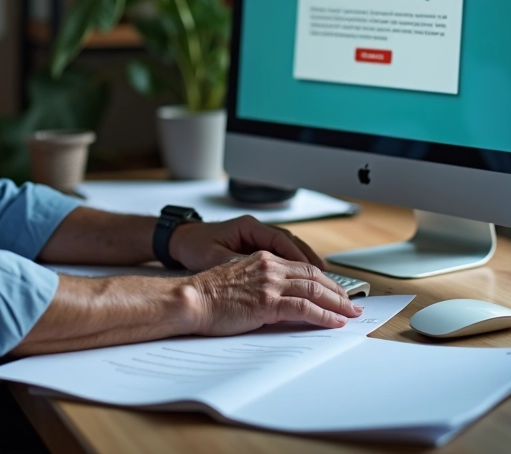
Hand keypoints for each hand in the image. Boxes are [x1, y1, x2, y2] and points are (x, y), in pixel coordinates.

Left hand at [168, 215, 326, 271]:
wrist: (180, 240)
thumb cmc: (194, 246)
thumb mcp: (214, 257)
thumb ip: (238, 266)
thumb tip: (261, 280)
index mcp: (249, 227)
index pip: (282, 240)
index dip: (301, 259)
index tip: (316, 274)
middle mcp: (257, 229)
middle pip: (294, 244)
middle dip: (314, 264)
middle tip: (331, 283)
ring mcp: (257, 237)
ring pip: (292, 249)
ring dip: (309, 266)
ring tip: (327, 283)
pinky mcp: (255, 248)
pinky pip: (283, 256)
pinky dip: (297, 267)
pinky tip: (307, 281)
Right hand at [184, 251, 361, 334]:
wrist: (191, 299)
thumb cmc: (207, 294)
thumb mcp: (237, 280)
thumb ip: (258, 283)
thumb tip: (275, 299)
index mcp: (262, 259)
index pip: (301, 266)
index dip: (322, 279)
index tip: (334, 291)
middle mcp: (269, 266)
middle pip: (313, 275)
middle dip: (336, 290)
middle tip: (351, 303)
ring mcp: (269, 283)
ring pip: (313, 289)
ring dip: (336, 303)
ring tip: (350, 313)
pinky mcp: (267, 302)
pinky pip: (304, 307)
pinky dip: (323, 315)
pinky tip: (333, 322)